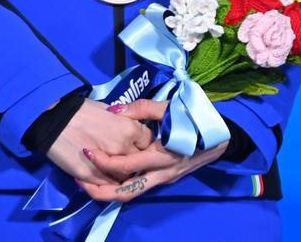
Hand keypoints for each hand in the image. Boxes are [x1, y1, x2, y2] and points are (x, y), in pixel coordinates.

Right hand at [46, 98, 153, 186]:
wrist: (54, 121)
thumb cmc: (80, 110)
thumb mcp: (107, 109)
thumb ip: (121, 121)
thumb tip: (127, 127)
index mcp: (128, 128)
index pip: (147, 140)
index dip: (142, 141)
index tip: (135, 141)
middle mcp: (123, 148)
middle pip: (138, 161)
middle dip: (134, 159)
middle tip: (125, 155)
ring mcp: (108, 164)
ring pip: (125, 176)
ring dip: (122, 173)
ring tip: (113, 166)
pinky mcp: (92, 177)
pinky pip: (109, 186)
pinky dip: (108, 182)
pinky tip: (103, 174)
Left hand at [75, 99, 229, 201]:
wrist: (221, 138)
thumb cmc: (194, 118)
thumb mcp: (169, 107)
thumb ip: (141, 108)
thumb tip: (115, 111)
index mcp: (161, 156)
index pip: (125, 165)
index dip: (104, 160)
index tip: (87, 150)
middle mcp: (160, 174)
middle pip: (125, 192)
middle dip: (100, 191)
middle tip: (79, 181)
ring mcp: (163, 179)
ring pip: (132, 194)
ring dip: (108, 192)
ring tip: (87, 183)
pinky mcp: (164, 179)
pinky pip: (139, 187)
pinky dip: (121, 186)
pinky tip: (107, 177)